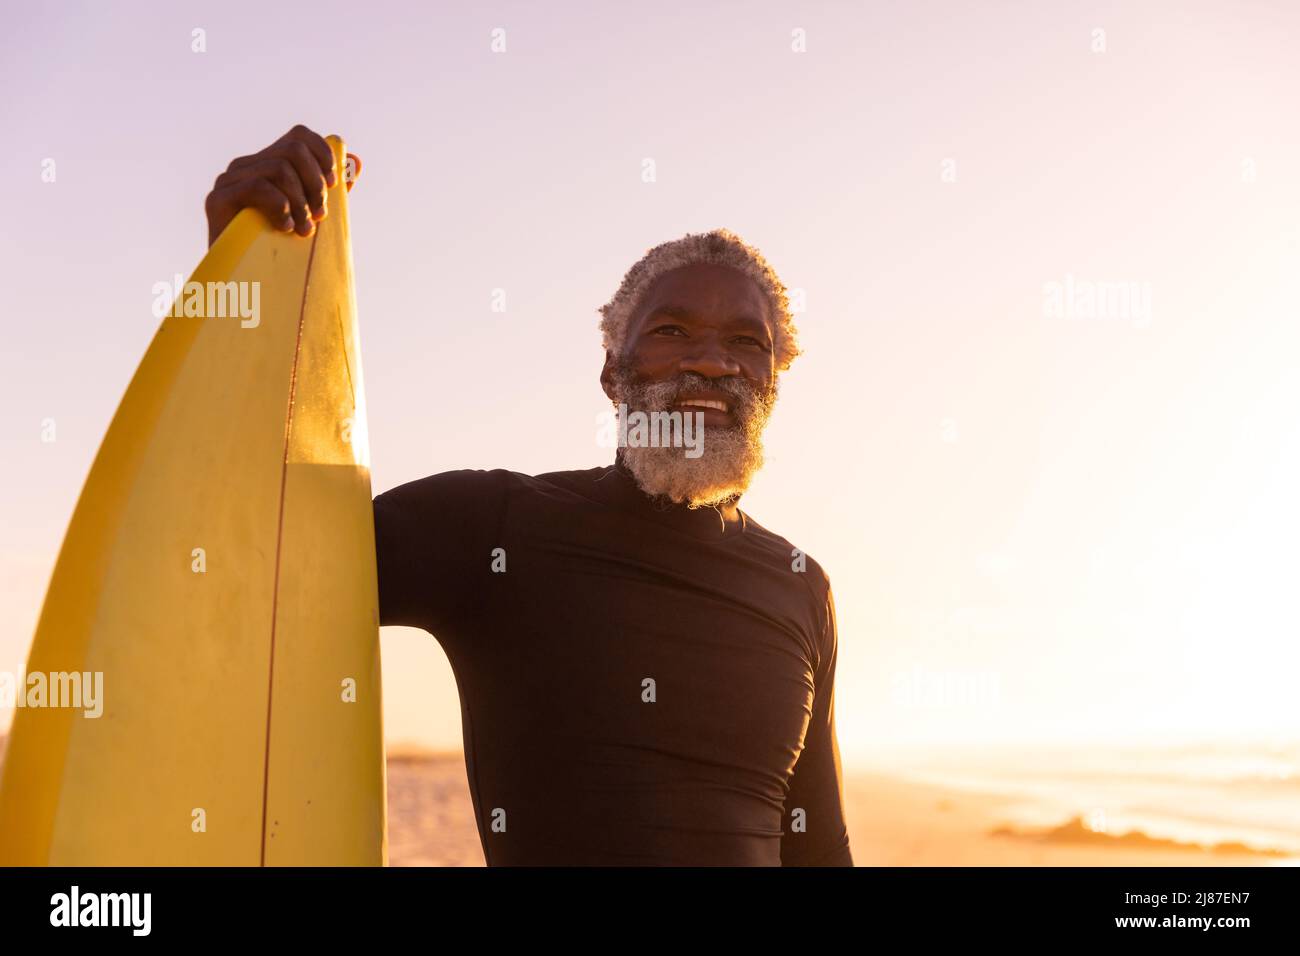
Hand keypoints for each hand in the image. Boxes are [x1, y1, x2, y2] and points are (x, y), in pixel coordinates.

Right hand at [204, 124, 360, 246]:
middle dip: (315, 183)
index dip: (323, 153)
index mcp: (267, 165)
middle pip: (292, 150)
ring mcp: (228, 181)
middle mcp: (246, 167)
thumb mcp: (311, 215)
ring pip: (279, 168)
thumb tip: (357, 161)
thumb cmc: (281, 250)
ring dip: (301, 202)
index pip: (298, 136)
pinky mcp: (217, 199)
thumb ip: (330, 189)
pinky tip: (285, 228)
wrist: (247, 287)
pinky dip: (280, 207)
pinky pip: (258, 186)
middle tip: (321, 216)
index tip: (335, 185)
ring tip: (305, 231)